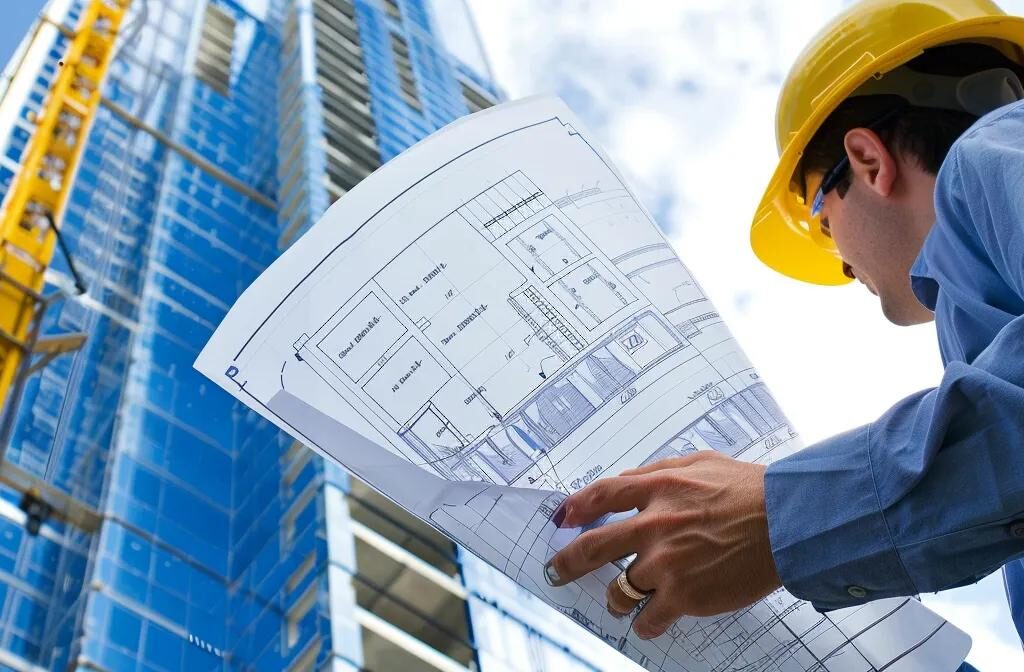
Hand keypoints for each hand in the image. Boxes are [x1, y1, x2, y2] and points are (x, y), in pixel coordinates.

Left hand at [544, 451, 781, 639]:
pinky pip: (649, 617)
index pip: (602, 495)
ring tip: (615, 601)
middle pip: (594, 547)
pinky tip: (646, 623)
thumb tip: (630, 479)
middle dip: (567, 562)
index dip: (577, 506)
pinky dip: (645, 623)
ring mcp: (666, 563)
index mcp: (657, 489)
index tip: (563, 517)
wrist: (787, 522)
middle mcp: (654, 526)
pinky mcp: (684, 595)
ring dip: (613, 597)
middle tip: (555, 571)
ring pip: (619, 588)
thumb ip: (660, 471)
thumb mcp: (701, 463)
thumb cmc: (750, 489)